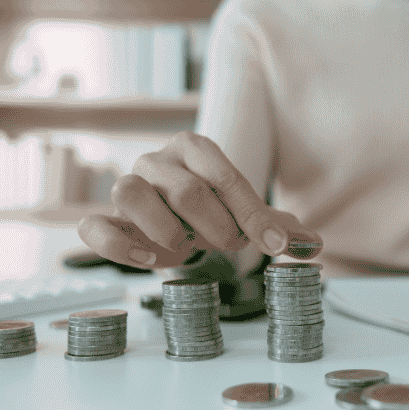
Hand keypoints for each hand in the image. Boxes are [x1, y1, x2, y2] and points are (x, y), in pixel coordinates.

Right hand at [77, 131, 321, 269]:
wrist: (171, 220)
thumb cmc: (212, 212)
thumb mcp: (246, 216)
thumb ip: (278, 228)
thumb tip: (313, 246)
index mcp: (195, 148)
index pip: (226, 177)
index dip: (254, 215)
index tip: (276, 247)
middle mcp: (156, 160)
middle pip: (186, 190)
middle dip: (217, 227)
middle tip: (231, 246)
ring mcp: (126, 185)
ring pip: (130, 194)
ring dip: (168, 232)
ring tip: (187, 249)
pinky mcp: (105, 216)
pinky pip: (94, 225)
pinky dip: (118, 245)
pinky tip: (148, 261)